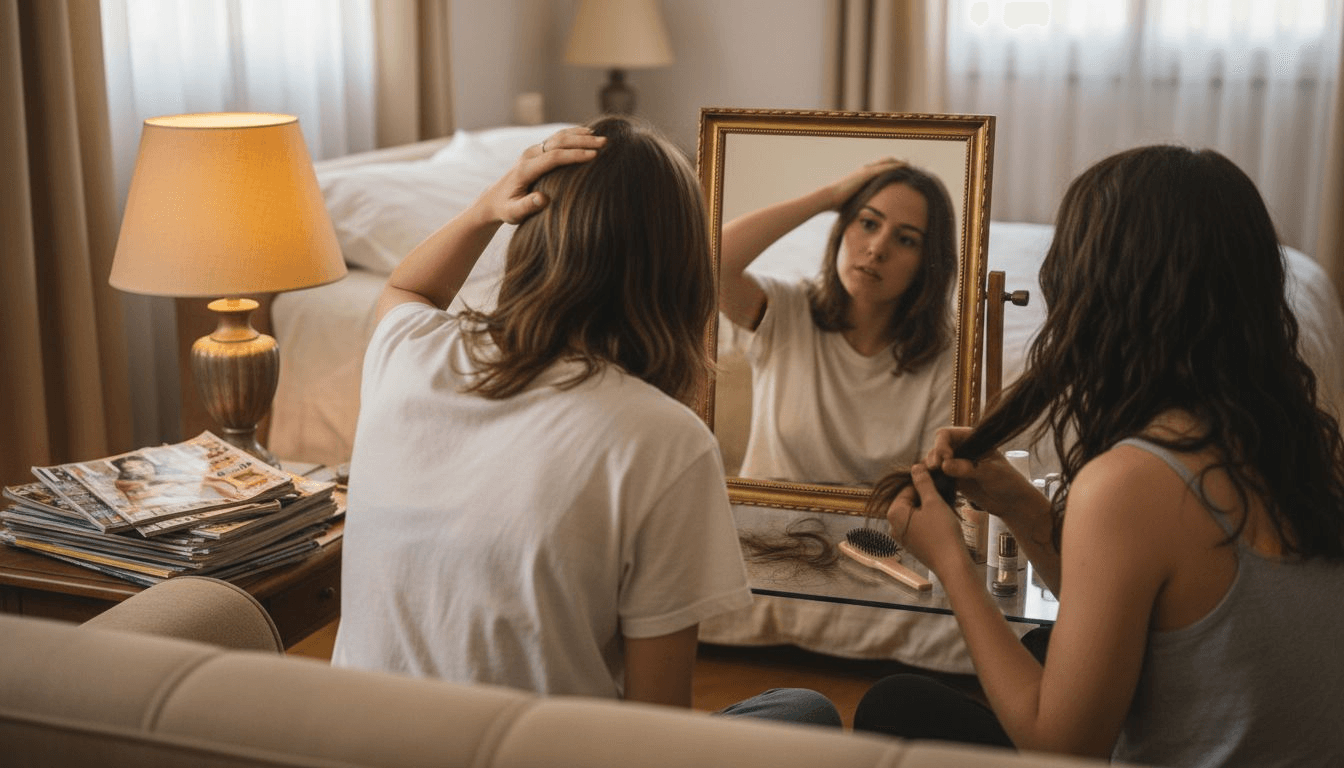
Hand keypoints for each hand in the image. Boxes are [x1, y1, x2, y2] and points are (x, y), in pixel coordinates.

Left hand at [475, 126, 605, 224]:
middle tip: (605, 143)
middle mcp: (529, 155)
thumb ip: (527, 206)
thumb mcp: (514, 213)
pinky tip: (588, 134)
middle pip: (559, 142)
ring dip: (580, 135)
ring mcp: (533, 151)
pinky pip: (557, 138)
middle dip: (583, 141)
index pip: (554, 157)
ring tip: (601, 137)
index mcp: (526, 169)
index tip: (594, 156)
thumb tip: (543, 199)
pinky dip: (573, 134)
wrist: (494, 199)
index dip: (574, 155)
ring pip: (559, 137)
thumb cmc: (506, 209)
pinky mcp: (537, 151)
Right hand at [823, 157, 904, 208]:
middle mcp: (865, 170)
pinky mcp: (867, 173)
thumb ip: (861, 203)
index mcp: (862, 175)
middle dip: (897, 163)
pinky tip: (906, 166)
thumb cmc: (838, 204)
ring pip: (888, 161)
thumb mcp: (854, 202)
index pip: (880, 168)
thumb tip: (865, 216)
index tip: (901, 172)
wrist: (830, 198)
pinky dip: (896, 165)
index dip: (890, 168)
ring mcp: (866, 170)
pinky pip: (886, 166)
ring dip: (899, 162)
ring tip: (911, 166)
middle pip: (886, 161)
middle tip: (909, 168)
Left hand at [886, 463, 966, 574]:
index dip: (925, 484)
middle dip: (928, 497)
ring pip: (917, 514)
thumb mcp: (934, 502)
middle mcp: (893, 526)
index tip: (940, 482)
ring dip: (932, 508)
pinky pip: (920, 526)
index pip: (908, 489)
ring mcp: (903, 537)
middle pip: (911, 501)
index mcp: (894, 514)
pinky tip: (945, 520)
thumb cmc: (942, 533)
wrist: (952, 565)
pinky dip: (931, 520)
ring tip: (947, 507)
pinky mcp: (913, 545)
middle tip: (946, 496)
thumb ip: (923, 483)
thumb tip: (915, 467)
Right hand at [925, 427, 1037, 519]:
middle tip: (935, 469)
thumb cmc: (1008, 482)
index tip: (944, 458)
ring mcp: (956, 463)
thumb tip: (945, 465)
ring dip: (931, 467)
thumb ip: (969, 468)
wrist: (1011, 502)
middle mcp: (962, 448)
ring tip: (934, 477)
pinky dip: (933, 478)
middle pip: (937, 446)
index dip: (941, 444)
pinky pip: (938, 475)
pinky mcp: (953, 478)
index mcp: (972, 438)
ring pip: (935, 460)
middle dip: (934, 456)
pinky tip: (933, 484)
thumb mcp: (991, 473)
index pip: (947, 434)